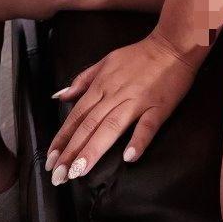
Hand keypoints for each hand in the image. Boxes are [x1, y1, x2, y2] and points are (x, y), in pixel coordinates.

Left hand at [45, 30, 199, 183]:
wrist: (172, 45)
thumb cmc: (139, 55)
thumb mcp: (106, 61)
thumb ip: (83, 79)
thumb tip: (61, 96)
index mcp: (102, 85)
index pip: (77, 116)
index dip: (62, 138)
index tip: (51, 160)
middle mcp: (115, 94)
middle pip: (89, 125)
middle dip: (71, 151)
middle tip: (58, 176)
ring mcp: (137, 101)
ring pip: (111, 127)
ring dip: (93, 150)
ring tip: (79, 171)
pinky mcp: (158, 107)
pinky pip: (148, 125)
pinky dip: (138, 140)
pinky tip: (129, 157)